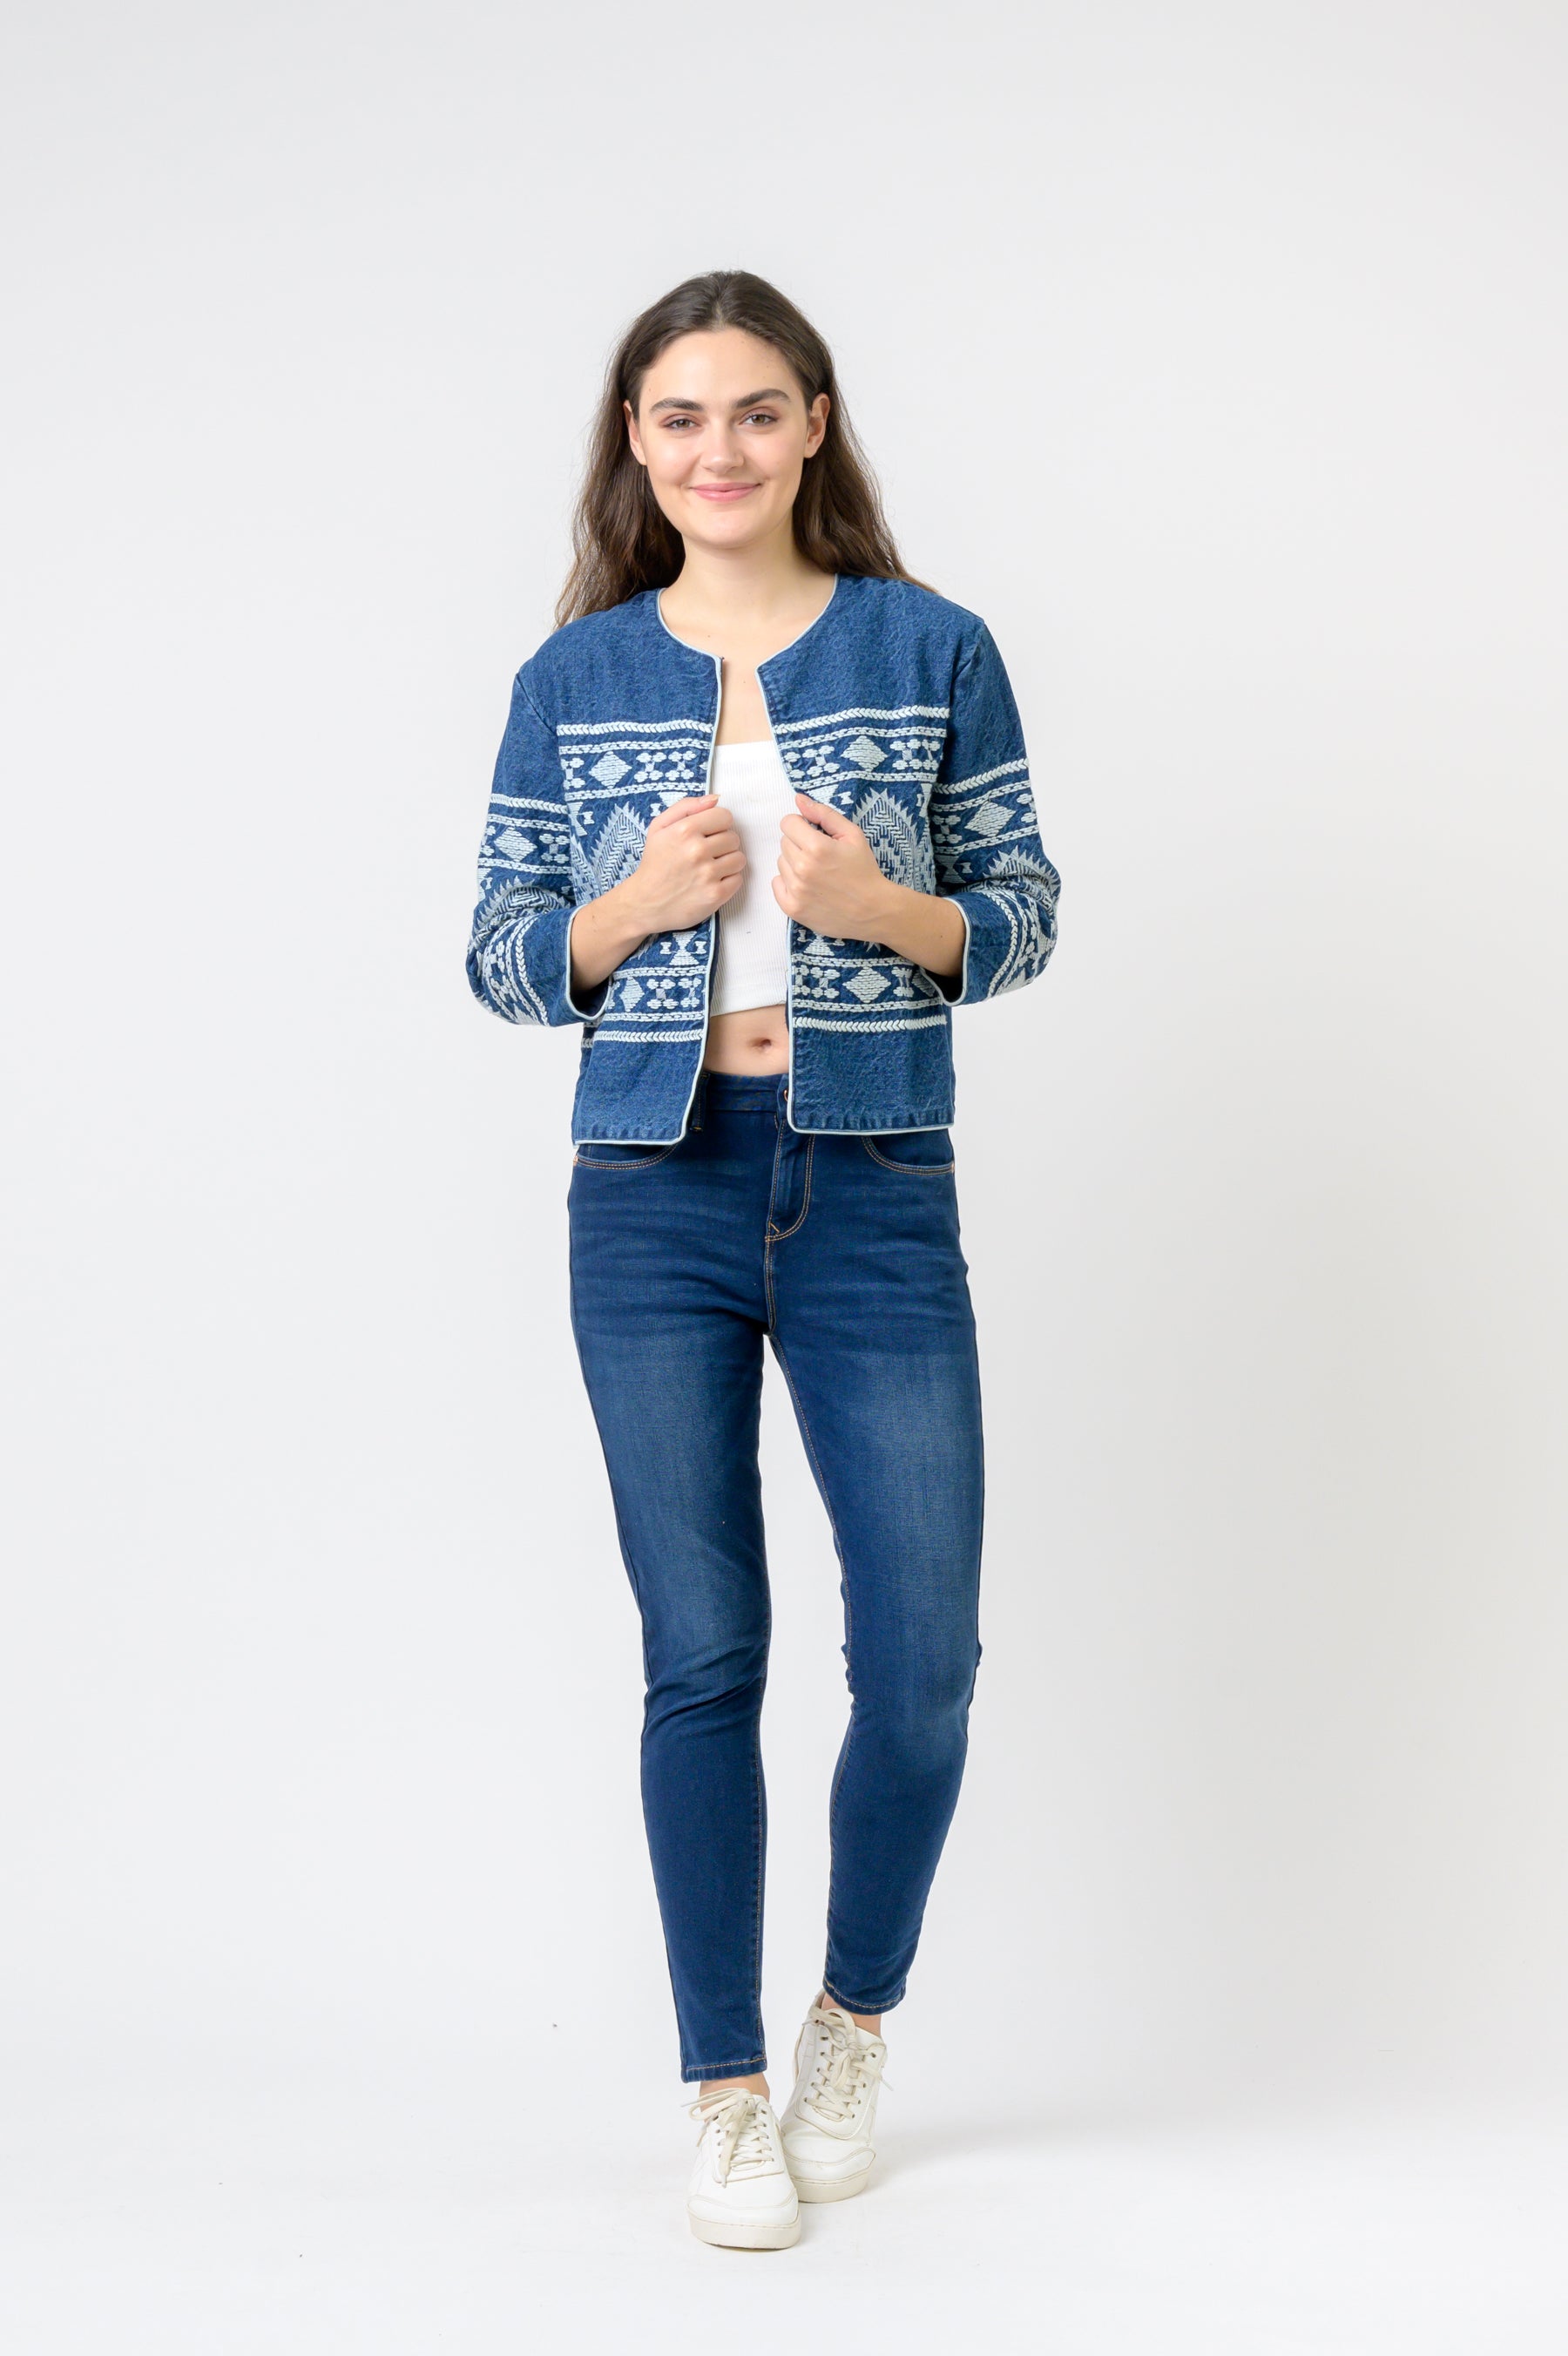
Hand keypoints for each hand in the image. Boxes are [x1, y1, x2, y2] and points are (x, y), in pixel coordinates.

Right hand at [625, 794, 745, 932]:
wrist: (645, 903)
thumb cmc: (654, 864)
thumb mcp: (659, 827)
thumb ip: (686, 807)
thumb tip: (715, 799)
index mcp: (685, 830)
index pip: (725, 816)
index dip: (718, 824)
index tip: (708, 834)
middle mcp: (697, 851)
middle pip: (734, 837)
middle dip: (722, 844)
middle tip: (706, 854)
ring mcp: (708, 874)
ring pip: (739, 858)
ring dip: (728, 863)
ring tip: (709, 868)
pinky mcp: (715, 895)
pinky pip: (738, 879)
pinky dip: (728, 881)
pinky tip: (711, 882)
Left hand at [772, 792, 894, 938]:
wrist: (873, 910)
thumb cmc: (864, 871)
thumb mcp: (852, 835)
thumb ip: (824, 814)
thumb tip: (798, 799)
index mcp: (817, 847)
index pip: (787, 823)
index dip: (801, 825)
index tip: (814, 834)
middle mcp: (802, 869)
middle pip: (784, 842)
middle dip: (800, 844)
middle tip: (821, 857)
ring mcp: (796, 891)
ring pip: (781, 862)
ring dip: (794, 863)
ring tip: (817, 873)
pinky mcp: (792, 908)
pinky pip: (776, 883)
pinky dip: (788, 883)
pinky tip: (808, 886)